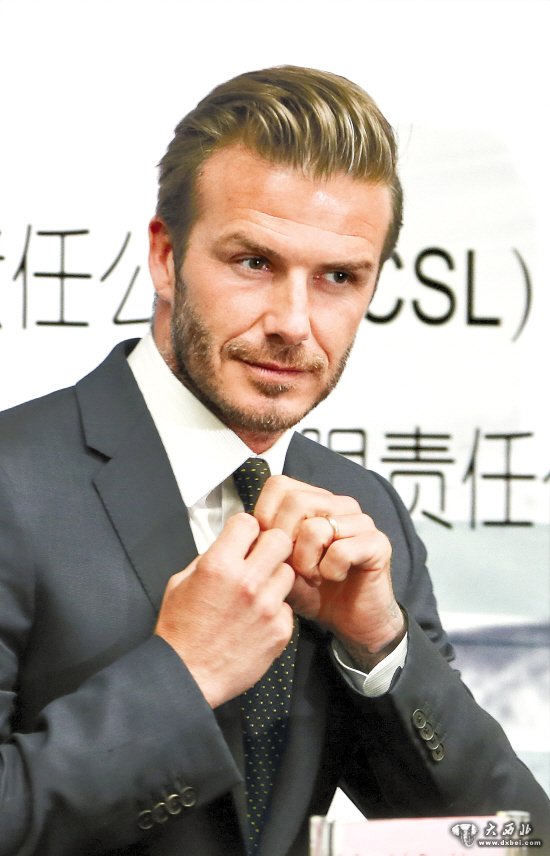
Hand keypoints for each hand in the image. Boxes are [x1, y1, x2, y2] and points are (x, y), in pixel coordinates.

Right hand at [155, 513, 294, 707]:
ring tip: (258, 592)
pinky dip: (276, 610)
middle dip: (269, 546)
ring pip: (289, 572)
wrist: (187, 677)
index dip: (245, 529)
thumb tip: (230, 545)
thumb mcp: (180, 583)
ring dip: (275, 578)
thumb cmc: (181, 633)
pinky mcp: (280, 630)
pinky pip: (288, 607)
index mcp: (219, 565)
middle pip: (280, 540)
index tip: (243, 538)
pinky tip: (258, 620)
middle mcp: (247, 582)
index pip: (248, 522)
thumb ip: (209, 558)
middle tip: (260, 558)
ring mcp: (267, 607)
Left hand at [254, 476, 404, 669]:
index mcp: (314, 501)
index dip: (266, 516)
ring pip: (315, 527)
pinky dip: (329, 571)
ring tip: (313, 575)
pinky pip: (340, 550)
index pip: (279, 485)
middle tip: (292, 566)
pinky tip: (333, 578)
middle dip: (284, 541)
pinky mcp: (377, 542)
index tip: (268, 546)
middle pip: (296, 501)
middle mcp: (338, 505)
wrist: (350, 620)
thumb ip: (265, 543)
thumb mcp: (279, 565)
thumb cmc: (315, 591)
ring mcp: (360, 521)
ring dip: (306, 562)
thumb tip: (248, 529)